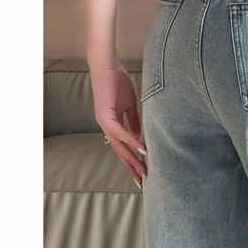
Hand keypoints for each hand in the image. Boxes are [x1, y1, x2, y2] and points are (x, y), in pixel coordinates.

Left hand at [90, 61, 146, 187]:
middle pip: (120, 152)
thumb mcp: (130, 103)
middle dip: (131, 168)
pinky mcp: (106, 116)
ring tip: (143, 172)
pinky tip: (142, 150)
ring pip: (119, 147)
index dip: (132, 160)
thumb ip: (134, 119)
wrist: (106, 65)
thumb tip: (139, 136)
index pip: (123, 147)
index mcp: (112, 124)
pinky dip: (132, 141)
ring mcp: (105, 122)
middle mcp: (107, 126)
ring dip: (131, 160)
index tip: (142, 172)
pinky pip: (120, 133)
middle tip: (142, 182)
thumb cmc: (117, 80)